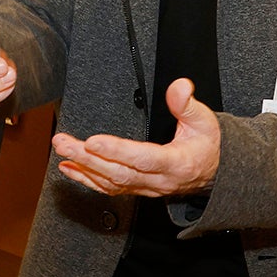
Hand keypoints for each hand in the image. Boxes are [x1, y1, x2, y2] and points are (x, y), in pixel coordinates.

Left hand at [52, 76, 220, 196]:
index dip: (117, 151)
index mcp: (176, 163)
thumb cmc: (207, 145)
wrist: (215, 173)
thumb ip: (187, 104)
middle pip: (118, 173)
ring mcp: (147, 188)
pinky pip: (109, 188)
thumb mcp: (205, 121)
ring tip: (61, 150)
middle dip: (87, 158)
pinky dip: (86, 179)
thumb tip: (180, 86)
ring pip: (110, 182)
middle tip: (63, 143)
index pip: (142, 158)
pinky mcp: (137, 189)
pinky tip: (68, 169)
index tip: (93, 140)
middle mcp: (159, 180)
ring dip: (83, 167)